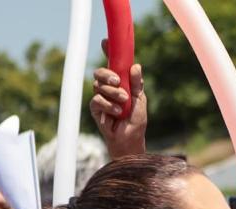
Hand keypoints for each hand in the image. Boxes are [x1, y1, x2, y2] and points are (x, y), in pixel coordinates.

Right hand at [89, 40, 146, 158]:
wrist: (130, 138)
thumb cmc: (136, 119)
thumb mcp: (140, 100)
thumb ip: (137, 84)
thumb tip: (136, 66)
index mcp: (120, 82)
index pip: (112, 64)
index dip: (108, 52)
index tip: (106, 42)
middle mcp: (109, 87)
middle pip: (100, 72)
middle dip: (107, 74)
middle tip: (117, 81)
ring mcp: (101, 97)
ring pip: (98, 85)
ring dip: (112, 93)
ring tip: (123, 102)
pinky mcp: (95, 108)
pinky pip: (96, 100)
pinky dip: (107, 105)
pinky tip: (116, 112)